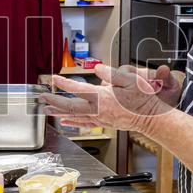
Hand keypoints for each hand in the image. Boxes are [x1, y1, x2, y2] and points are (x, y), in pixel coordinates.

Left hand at [40, 63, 172, 132]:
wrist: (150, 118)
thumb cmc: (142, 99)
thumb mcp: (130, 80)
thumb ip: (112, 74)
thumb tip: (97, 69)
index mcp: (102, 97)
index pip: (78, 89)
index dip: (64, 83)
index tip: (54, 78)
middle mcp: (98, 110)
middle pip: (70, 106)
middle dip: (54, 101)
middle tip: (42, 97)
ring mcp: (100, 118)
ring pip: (74, 116)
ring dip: (59, 112)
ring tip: (46, 109)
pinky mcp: (103, 123)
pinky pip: (83, 123)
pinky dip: (72, 122)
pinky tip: (64, 122)